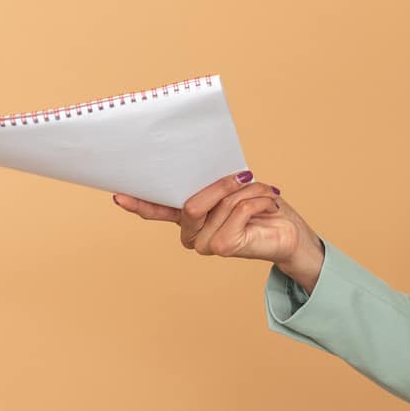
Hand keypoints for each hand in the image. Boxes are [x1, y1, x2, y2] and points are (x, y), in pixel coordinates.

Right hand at [113, 172, 316, 269]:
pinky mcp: (223, 247)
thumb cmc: (263, 208)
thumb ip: (213, 181)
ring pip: (216, 205)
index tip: (118, 194)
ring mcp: (205, 244)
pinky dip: (256, 201)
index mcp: (190, 218)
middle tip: (245, 176)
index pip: (157, 211)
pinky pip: (235, 211)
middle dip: (222, 186)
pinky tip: (268, 204)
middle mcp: (191, 235)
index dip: (138, 203)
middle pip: (191, 203)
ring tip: (264, 193)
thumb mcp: (235, 188)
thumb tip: (197, 163)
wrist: (291, 233)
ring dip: (247, 192)